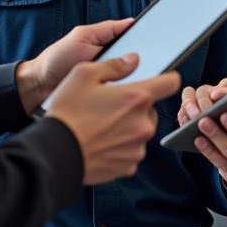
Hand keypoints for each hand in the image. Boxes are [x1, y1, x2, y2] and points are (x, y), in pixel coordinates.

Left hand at [16, 18, 135, 114]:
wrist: (41, 85)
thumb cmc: (58, 58)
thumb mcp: (82, 37)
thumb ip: (107, 29)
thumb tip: (131, 22)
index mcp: (108, 43)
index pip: (134, 39)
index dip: (145, 41)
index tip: (155, 42)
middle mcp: (112, 61)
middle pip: (136, 61)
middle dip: (140, 62)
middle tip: (140, 64)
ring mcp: (109, 78)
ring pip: (131, 77)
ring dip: (131, 77)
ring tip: (130, 77)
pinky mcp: (106, 95)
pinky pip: (120, 92)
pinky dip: (122, 91)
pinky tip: (123, 89)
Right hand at [45, 54, 179, 184]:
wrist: (55, 152)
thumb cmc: (67, 112)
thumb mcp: (84, 74)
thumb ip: (114, 65)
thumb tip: (133, 60)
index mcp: (136, 98)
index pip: (170, 83)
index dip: (166, 78)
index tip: (160, 80)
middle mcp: (143, 124)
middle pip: (151, 109)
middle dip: (135, 106)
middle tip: (110, 105)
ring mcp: (137, 148)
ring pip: (140, 131)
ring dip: (128, 127)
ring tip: (101, 125)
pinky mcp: (129, 166)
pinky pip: (131, 151)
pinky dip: (120, 146)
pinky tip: (101, 142)